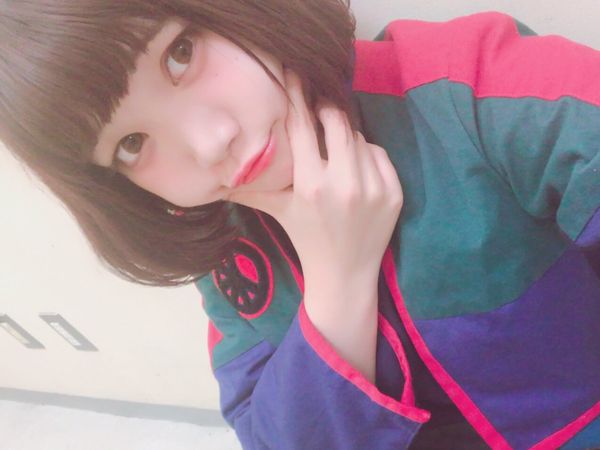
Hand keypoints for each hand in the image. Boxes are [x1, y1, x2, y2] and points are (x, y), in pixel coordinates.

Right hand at [230, 69, 402, 282]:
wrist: (344, 274)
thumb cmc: (306, 239)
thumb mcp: (277, 211)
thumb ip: (250, 187)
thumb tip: (216, 174)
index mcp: (310, 186)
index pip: (301, 126)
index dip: (296, 96)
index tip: (295, 74)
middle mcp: (343, 184)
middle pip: (336, 121)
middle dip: (326, 111)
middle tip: (319, 111)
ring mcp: (373, 188)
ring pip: (358, 137)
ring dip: (345, 137)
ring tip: (335, 151)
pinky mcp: (393, 193)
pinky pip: (379, 154)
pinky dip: (367, 155)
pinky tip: (356, 168)